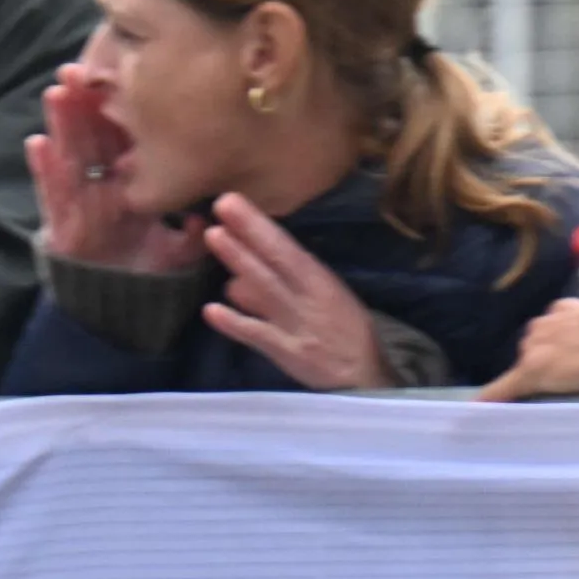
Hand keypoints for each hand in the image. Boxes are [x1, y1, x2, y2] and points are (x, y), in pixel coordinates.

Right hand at [21, 69, 203, 273]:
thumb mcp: (180, 251)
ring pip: (69, 156)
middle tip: (81, 65)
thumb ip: (195, 232)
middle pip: (92, 135)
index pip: (126, 138)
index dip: (123, 107)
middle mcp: (101, 187)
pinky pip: (51, 195)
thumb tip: (211, 214)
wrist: (116, 313)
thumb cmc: (145, 276)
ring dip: (61, 123)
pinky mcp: (60, 226)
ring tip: (57, 90)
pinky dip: (44, 171)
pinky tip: (37, 143)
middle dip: (84, 100)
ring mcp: (78, 204)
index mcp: (129, 184)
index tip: (125, 71)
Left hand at [202, 193, 387, 389]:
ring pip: (267, 287)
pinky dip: (235, 324)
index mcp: (318, 280)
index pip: (285, 246)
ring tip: (214, 236)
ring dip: (240, 260)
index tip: (232, 200)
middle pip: (277, 258)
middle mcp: (310, 295)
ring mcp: (299, 323)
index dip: (258, 224)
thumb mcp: (318, 303)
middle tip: (222, 202)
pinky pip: (260, 335)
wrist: (367, 377)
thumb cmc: (340, 335)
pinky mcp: (291, 352)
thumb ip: (278, 291)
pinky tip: (211, 310)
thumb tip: (235, 281)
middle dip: (249, 229)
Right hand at [479, 295, 578, 402]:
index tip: (479, 405)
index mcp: (528, 366)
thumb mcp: (561, 388)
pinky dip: (561, 322)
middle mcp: (529, 341)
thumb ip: (522, 392)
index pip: (499, 387)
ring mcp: (547, 320)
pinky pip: (555, 316)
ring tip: (574, 349)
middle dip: (535, 363)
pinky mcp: (566, 304)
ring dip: (549, 342)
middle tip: (559, 373)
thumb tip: (478, 403)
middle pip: (524, 357)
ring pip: (538, 335)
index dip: (491, 396)